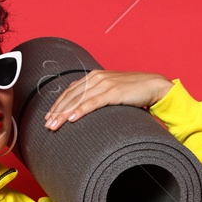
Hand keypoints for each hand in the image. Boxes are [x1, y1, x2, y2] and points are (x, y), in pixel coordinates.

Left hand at [44, 71, 172, 129]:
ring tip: (55, 125)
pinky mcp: (113, 92)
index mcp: (94, 76)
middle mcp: (96, 78)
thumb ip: (99, 96)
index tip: (48, 117)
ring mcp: (104, 84)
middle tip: (47, 125)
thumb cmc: (134, 91)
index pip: (70, 91)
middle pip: (71, 96)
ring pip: (78, 100)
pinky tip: (72, 118)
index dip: (58, 104)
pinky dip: (81, 110)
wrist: (154, 85)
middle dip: (57, 111)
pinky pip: (93, 102)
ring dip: (64, 113)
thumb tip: (86, 110)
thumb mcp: (112, 91)